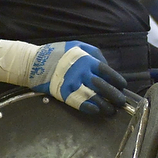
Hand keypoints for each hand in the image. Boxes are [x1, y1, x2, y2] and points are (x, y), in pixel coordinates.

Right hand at [0, 39, 128, 115]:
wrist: (34, 64)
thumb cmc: (59, 53)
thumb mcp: (78, 46)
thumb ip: (95, 54)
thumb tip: (107, 66)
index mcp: (87, 60)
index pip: (107, 72)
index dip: (117, 80)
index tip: (123, 86)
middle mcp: (82, 73)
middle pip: (104, 87)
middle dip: (115, 96)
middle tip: (121, 102)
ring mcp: (73, 84)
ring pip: (95, 98)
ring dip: (105, 106)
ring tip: (112, 110)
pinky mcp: (65, 95)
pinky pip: (81, 104)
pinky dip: (91, 109)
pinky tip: (97, 111)